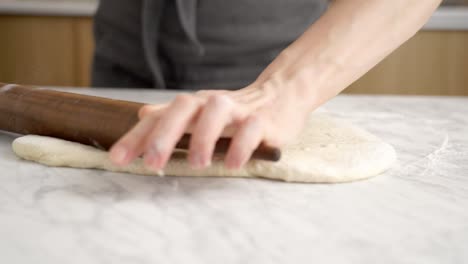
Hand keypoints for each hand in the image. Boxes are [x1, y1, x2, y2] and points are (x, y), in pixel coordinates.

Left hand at [108, 79, 312, 169]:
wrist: (282, 94)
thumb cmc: (236, 111)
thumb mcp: (201, 113)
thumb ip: (172, 116)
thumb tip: (142, 115)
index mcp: (194, 106)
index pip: (160, 116)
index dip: (138, 136)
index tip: (118, 159)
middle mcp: (211, 103)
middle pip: (183, 108)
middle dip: (165, 135)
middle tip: (152, 163)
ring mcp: (238, 109)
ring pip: (217, 111)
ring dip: (204, 137)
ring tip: (197, 164)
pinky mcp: (263, 120)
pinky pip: (251, 129)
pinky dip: (241, 145)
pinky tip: (233, 164)